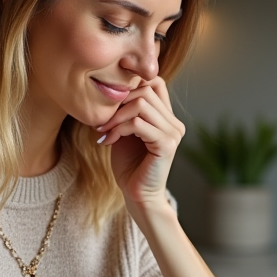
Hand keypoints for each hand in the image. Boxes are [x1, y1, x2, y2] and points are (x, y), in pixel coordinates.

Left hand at [96, 77, 184, 206]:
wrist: (137, 194)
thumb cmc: (129, 165)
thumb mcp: (125, 131)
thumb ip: (126, 110)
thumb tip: (112, 86)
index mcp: (167, 118)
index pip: (156, 82)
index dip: (131, 84)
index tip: (110, 103)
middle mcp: (174, 123)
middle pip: (146, 89)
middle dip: (118, 101)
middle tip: (102, 121)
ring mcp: (173, 133)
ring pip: (141, 104)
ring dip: (116, 116)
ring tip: (103, 130)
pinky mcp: (166, 145)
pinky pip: (138, 124)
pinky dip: (119, 129)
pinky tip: (108, 141)